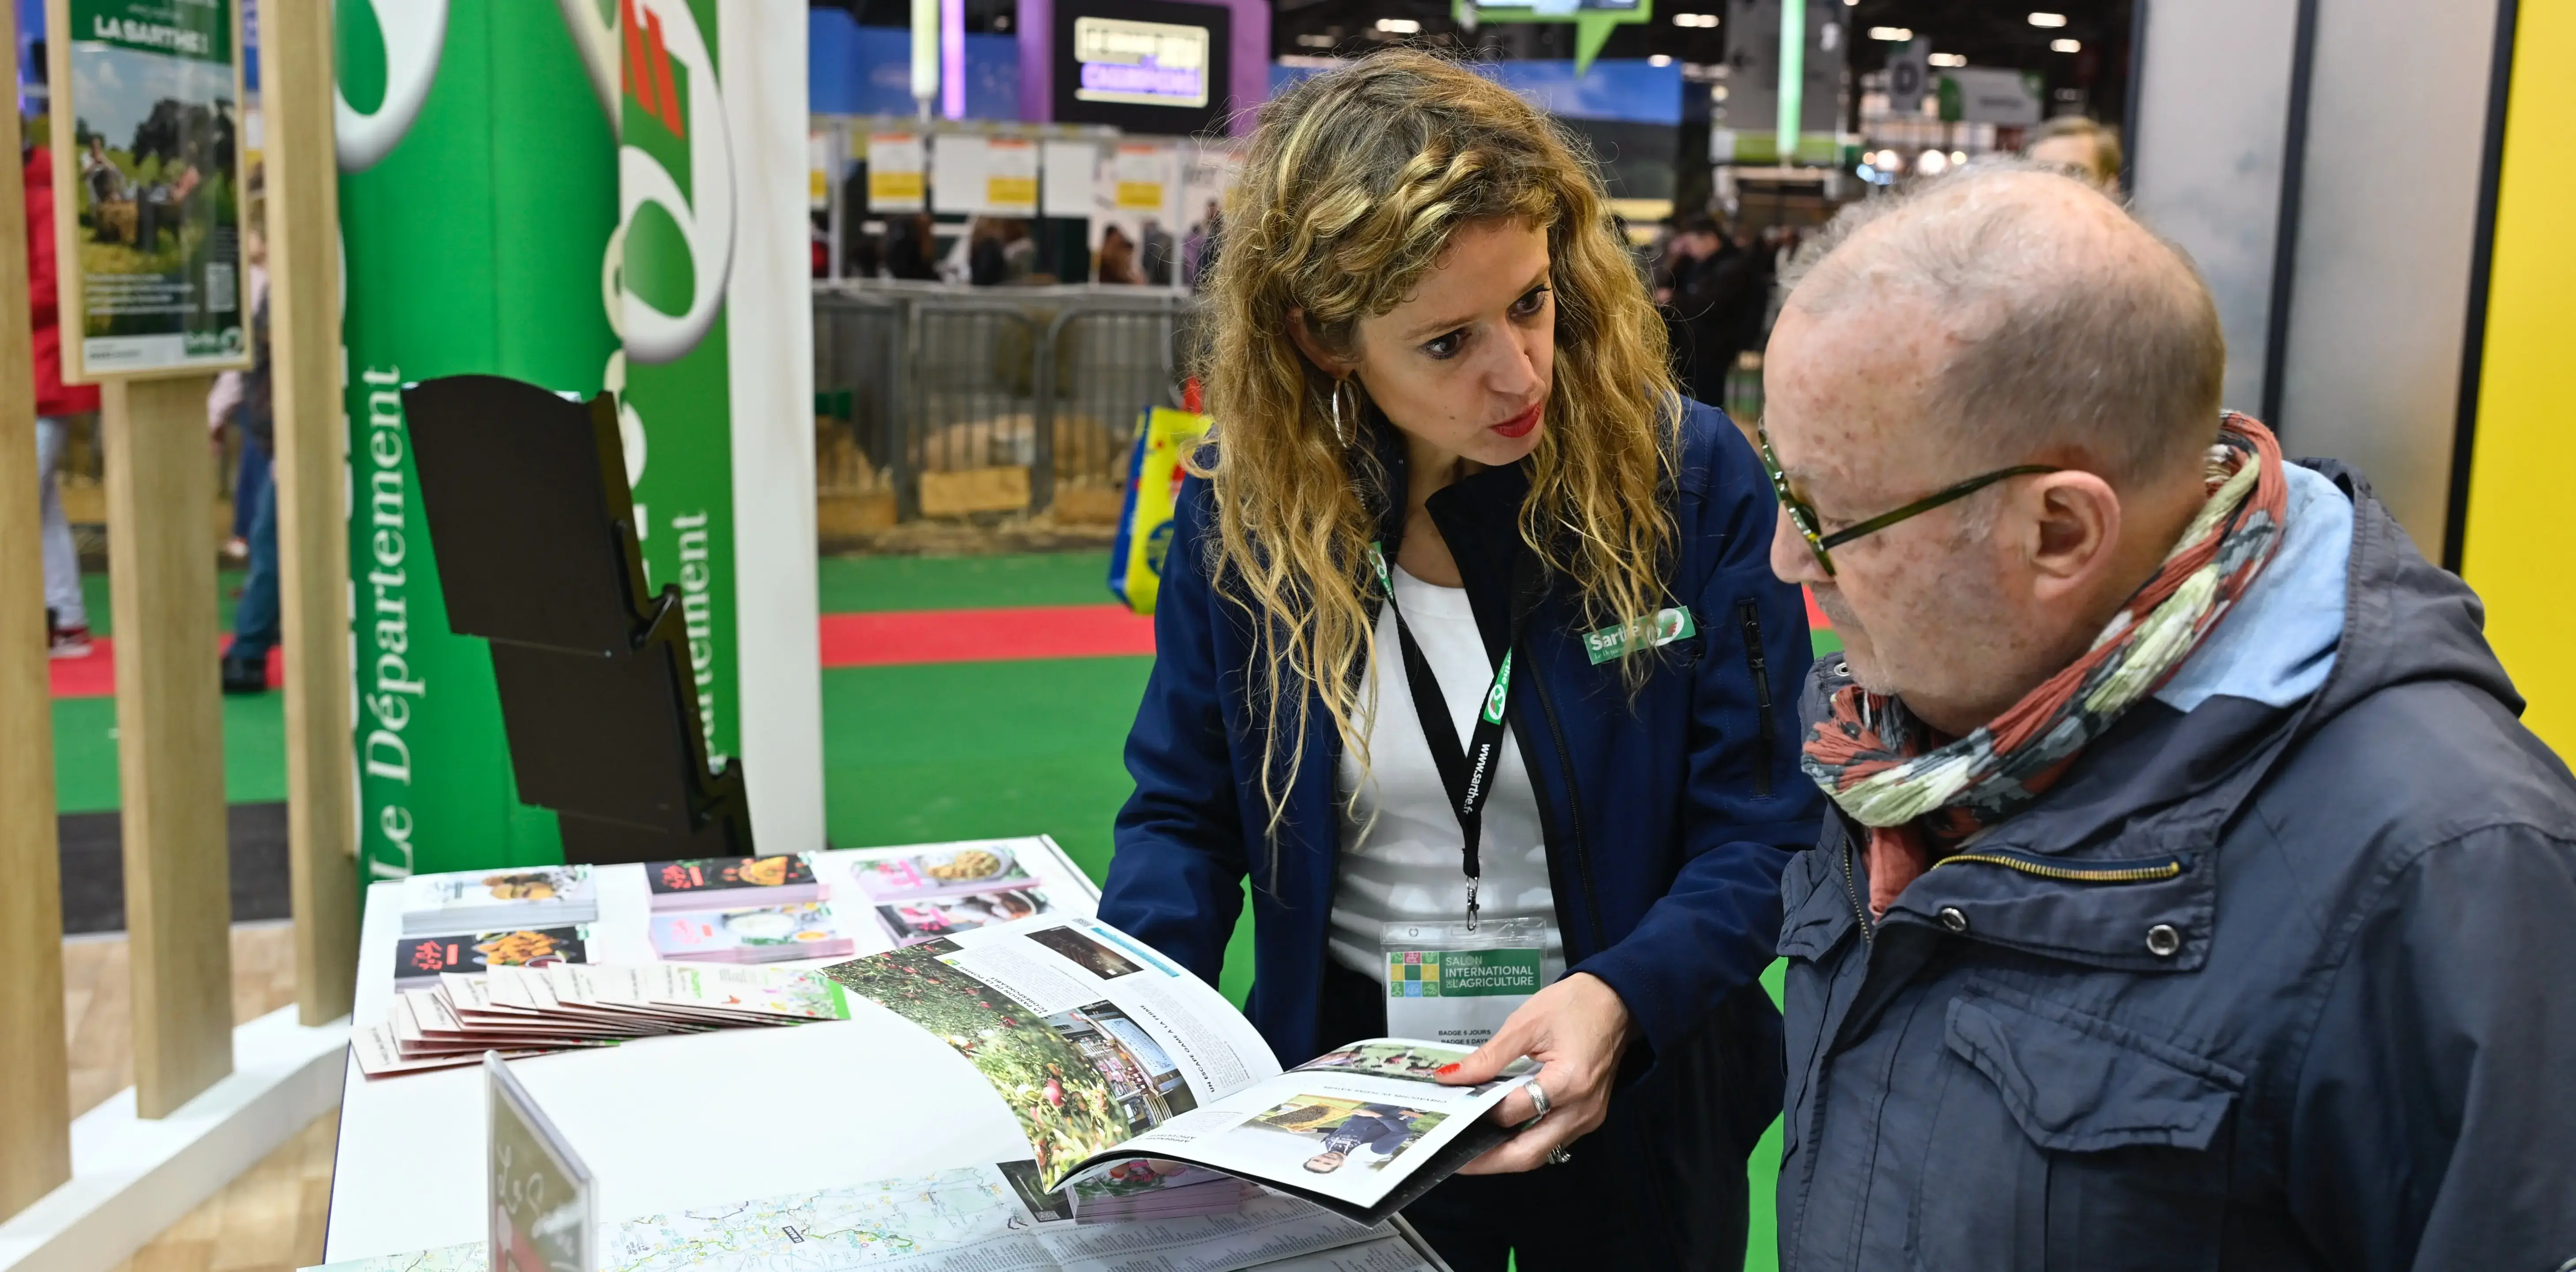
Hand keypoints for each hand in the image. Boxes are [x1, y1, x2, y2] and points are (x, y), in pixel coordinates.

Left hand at [1433, 972, 1635, 1173]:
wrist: (1617, 1001)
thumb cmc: (1573, 1005)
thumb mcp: (1526, 1024)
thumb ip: (1489, 1057)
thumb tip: (1451, 1078)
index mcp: (1569, 1082)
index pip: (1514, 1111)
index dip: (1479, 1112)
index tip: (1448, 1113)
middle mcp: (1582, 1110)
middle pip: (1529, 1152)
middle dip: (1490, 1160)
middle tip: (1455, 1160)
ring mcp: (1588, 1118)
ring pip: (1541, 1153)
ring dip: (1506, 1156)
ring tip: (1471, 1152)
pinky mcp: (1588, 1117)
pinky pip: (1552, 1140)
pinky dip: (1524, 1142)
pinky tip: (1501, 1136)